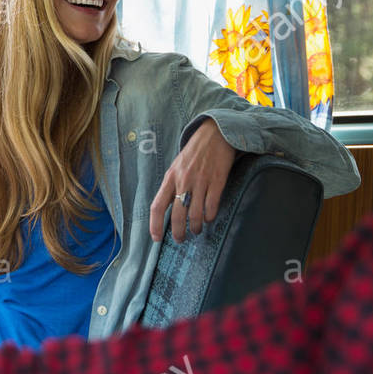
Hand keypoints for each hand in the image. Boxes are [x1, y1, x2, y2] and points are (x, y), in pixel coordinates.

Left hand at [149, 119, 236, 242]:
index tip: (156, 238)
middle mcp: (183, 181)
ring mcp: (201, 181)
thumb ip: (172, 185)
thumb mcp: (176, 166)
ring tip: (197, 230)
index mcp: (170, 177)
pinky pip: (211, 206)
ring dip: (196, 227)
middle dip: (178, 232)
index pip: (158, 206)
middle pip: (178, 215)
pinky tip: (209, 218)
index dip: (155, 224)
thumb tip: (168, 208)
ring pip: (196, 214)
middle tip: (180, 239)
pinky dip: (210, 216)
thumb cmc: (194, 153)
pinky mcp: (217, 181)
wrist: (215, 134)